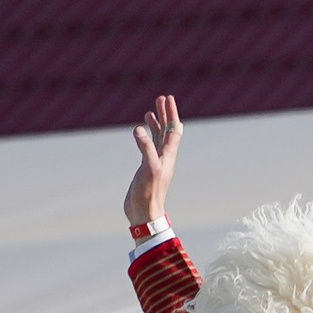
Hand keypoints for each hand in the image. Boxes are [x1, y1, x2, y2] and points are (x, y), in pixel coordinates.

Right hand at [126, 93, 181, 226]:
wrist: (144, 214)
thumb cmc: (149, 193)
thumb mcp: (148, 168)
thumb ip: (145, 148)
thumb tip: (139, 129)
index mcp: (168, 155)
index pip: (173, 130)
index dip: (171, 114)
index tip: (168, 99)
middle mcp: (164, 157)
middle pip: (167, 131)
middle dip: (165, 114)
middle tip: (162, 99)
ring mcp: (155, 162)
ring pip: (158, 138)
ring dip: (156, 124)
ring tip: (151, 111)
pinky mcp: (146, 168)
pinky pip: (148, 147)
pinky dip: (146, 137)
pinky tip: (140, 133)